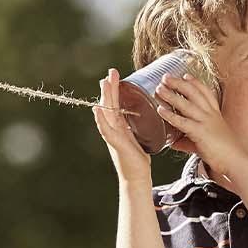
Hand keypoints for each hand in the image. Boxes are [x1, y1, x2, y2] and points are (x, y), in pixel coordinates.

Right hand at [93, 68, 151, 184]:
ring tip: (104, 83)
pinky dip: (100, 119)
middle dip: (109, 87)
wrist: (137, 177)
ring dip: (104, 97)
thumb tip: (149, 113)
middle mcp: (113, 128)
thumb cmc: (139, 158)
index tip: (115, 75)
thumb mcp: (139, 137)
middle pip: (109, 104)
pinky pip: (106, 129)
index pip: (115, 104)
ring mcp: (112, 135)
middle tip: (111, 71)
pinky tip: (97, 110)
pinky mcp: (116, 144)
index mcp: (119, 125)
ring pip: (106, 113)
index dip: (114, 89)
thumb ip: (138, 126)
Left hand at [153, 73, 247, 180]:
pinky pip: (183, 122)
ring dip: (171, 95)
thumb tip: (173, 143)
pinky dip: (170, 115)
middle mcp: (211, 115)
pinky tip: (160, 109)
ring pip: (186, 104)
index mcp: (215, 114)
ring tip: (159, 88)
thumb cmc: (224, 153)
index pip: (206, 93)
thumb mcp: (206, 141)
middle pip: (194, 94)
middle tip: (166, 77)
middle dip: (179, 84)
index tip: (186, 75)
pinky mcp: (201, 133)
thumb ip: (188, 140)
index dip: (196, 83)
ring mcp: (206, 123)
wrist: (237, 162)